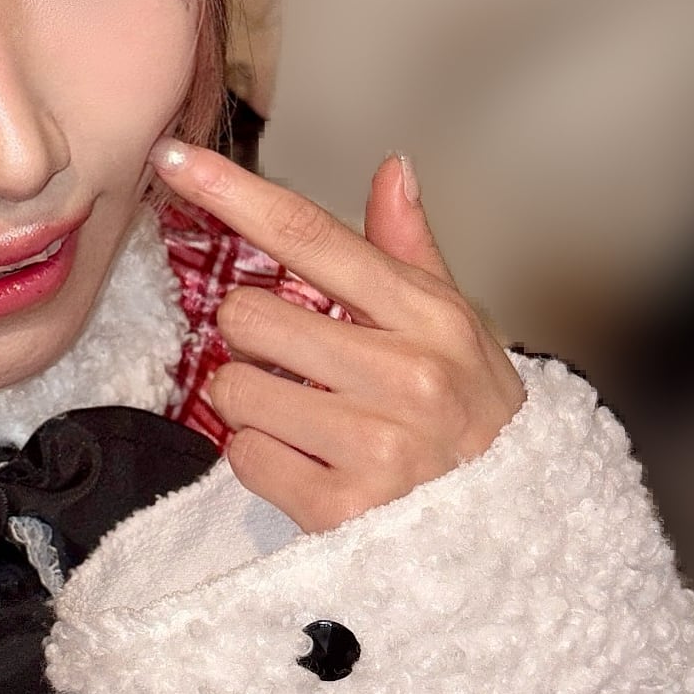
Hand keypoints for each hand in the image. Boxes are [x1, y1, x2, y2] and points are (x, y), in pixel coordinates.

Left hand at [154, 144, 524, 534]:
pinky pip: (243, 456)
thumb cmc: (476, 422)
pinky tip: (312, 465)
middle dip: (254, 340)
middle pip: (249, 316)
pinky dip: (262, 460)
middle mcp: (407, 376)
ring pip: (234, 389)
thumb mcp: (459, 330)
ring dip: (253, 405)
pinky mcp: (339, 509)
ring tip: (309, 420)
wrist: (517, 532)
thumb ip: (411, 251)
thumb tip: (393, 169)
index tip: (176, 160)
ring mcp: (374, 446)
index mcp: (430, 317)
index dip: (235, 194)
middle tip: (300, 366)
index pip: (312, 236)